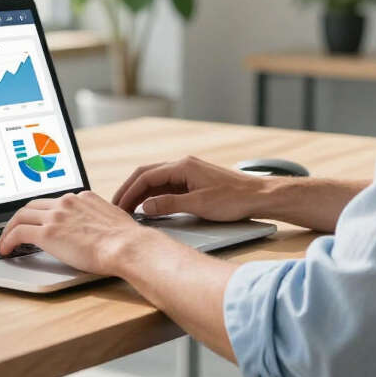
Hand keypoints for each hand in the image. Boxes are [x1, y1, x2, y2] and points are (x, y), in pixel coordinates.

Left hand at [0, 190, 147, 274]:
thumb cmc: (126, 240)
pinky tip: (6, 249)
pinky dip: (8, 240)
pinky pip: (19, 232)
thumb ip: (99, 219)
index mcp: (82, 198)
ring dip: (10, 229)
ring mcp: (56, 216)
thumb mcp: (113, 220)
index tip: (37, 221)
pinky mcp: (47, 233)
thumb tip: (98, 230)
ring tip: (5, 242)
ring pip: (21, 216)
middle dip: (21, 217)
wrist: (127, 246)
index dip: (42, 213)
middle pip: (33, 205)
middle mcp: (67, 202)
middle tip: (14, 230)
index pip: (54, 202)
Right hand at [112, 156, 269, 221]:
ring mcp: (189, 173)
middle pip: (147, 175)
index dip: (129, 192)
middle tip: (117, 207)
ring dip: (141, 194)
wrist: (259, 196)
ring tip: (129, 210)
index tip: (118, 206)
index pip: (146, 176)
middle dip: (130, 190)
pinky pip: (167, 186)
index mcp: (182, 166)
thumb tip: (145, 207)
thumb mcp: (199, 205)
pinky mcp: (194, 182)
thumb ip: (169, 205)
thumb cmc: (234, 199)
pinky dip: (155, 196)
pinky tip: (150, 209)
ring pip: (156, 181)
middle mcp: (183, 165)